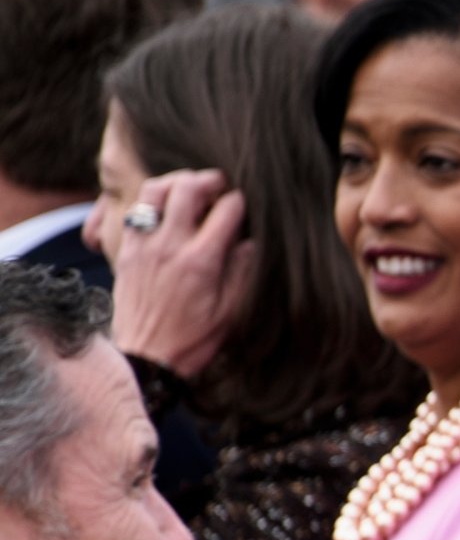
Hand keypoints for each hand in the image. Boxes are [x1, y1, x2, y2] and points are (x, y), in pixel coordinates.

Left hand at [111, 169, 255, 380]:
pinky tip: (167, 211)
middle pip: (188, 188)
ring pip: (156, 189)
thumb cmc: (193, 340)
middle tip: (221, 185)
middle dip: (209, 180)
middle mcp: (170, 246)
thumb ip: (244, 271)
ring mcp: (144, 246)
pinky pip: (137, 210)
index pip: (227, 209)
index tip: (247, 208)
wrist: (147, 358)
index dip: (242, 202)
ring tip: (191, 189)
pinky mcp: (128, 251)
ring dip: (177, 182)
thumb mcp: (232, 312)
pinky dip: (155, 202)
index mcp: (201, 261)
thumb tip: (251, 241)